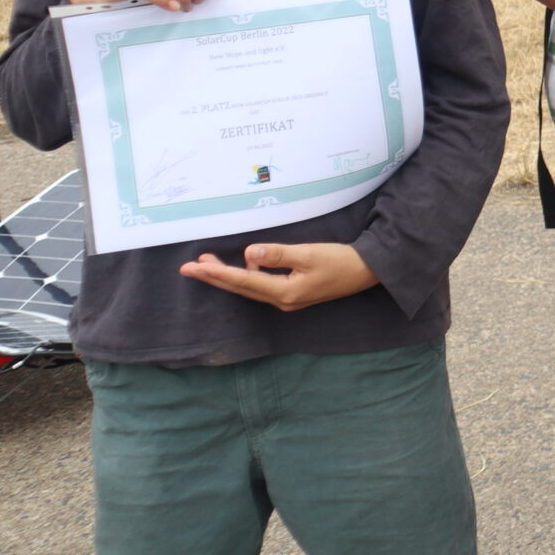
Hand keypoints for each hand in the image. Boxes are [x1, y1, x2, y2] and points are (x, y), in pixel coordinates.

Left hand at [178, 241, 379, 310]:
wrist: (367, 271)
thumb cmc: (340, 261)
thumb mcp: (309, 254)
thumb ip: (278, 254)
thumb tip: (248, 254)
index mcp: (284, 292)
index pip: (242, 281)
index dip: (216, 274)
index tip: (193, 267)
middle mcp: (281, 301)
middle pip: (240, 289)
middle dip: (213, 278)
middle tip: (187, 268)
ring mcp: (287, 300)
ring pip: (248, 288)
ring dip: (227, 277)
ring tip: (207, 264)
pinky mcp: (293, 294)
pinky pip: (260, 287)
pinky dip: (245, 277)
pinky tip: (244, 265)